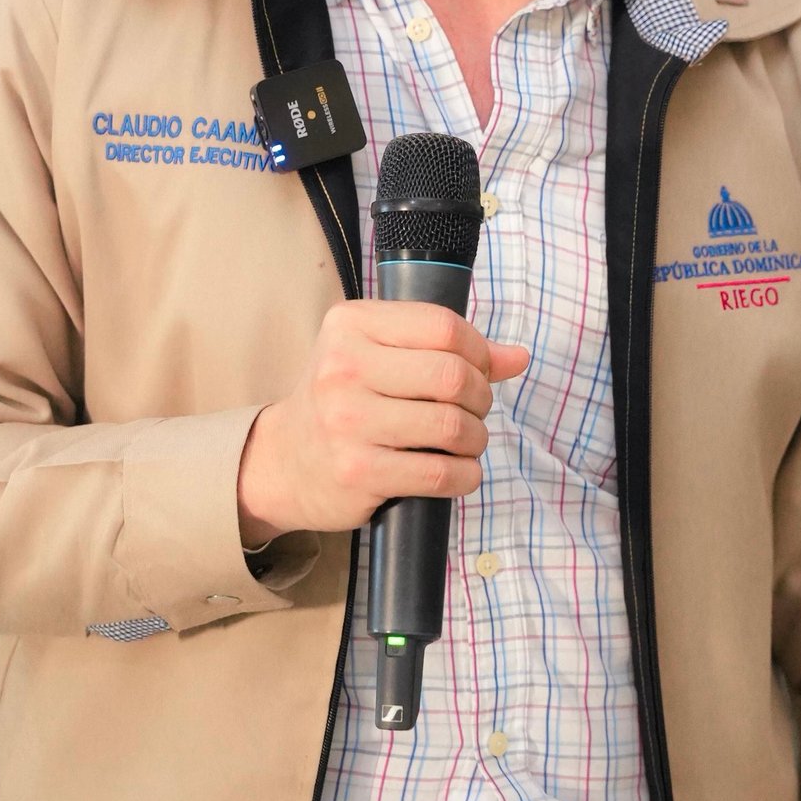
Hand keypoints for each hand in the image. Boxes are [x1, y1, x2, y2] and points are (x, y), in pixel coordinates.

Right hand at [236, 299, 529, 544]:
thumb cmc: (344, 400)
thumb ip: (446, 349)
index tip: (479, 371)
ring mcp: (348, 421)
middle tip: (475, 410)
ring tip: (466, 441)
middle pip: (453, 376)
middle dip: (482, 397)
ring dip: (476, 439)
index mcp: (350, 325)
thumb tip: (517, 357)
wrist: (283, 461)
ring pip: (453, 426)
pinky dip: (465, 475)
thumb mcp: (379, 356)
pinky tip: (458, 471)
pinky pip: (440, 474)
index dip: (479, 351)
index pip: (443, 327)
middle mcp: (343, 367)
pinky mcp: (358, 471)